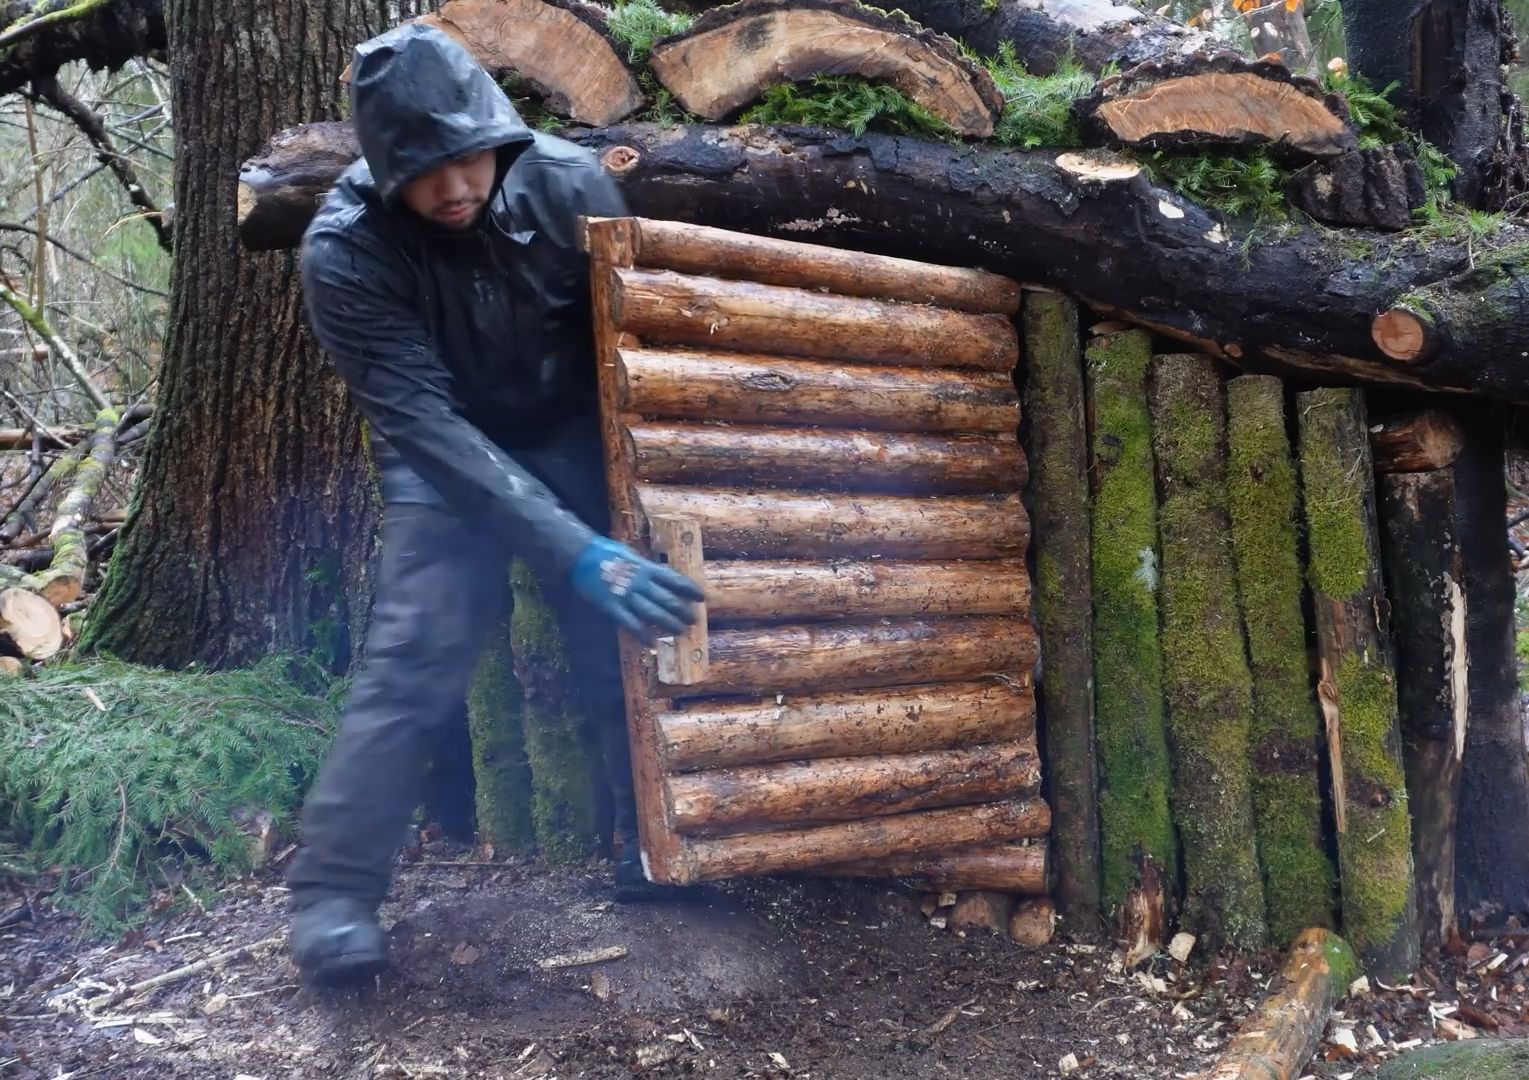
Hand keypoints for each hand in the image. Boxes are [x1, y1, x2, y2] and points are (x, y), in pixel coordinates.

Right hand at [570, 536, 703, 639]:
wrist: (580, 554)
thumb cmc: (605, 552)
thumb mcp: (630, 556)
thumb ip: (644, 567)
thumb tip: (658, 575)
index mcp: (646, 568)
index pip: (674, 579)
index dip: (689, 589)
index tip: (702, 597)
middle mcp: (640, 582)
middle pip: (667, 599)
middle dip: (682, 611)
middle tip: (693, 620)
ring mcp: (626, 595)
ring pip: (653, 613)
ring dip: (668, 623)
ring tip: (680, 631)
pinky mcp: (611, 606)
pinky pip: (630, 623)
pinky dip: (642, 634)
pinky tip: (652, 643)